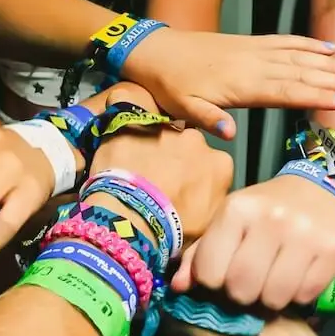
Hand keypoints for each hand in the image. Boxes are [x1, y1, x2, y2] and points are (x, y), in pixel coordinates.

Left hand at [88, 84, 233, 242]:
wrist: (135, 219)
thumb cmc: (173, 230)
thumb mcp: (208, 227)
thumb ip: (213, 205)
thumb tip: (210, 205)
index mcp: (220, 165)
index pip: (211, 167)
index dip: (196, 179)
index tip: (181, 192)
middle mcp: (197, 140)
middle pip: (187, 146)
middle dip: (175, 158)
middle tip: (155, 180)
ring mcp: (164, 128)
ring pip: (158, 130)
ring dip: (149, 143)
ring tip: (131, 165)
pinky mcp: (133, 122)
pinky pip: (124, 105)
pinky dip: (120, 112)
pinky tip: (113, 127)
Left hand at [123, 31, 334, 138]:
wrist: (157, 51)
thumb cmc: (170, 86)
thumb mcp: (182, 107)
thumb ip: (208, 118)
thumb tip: (230, 134)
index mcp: (242, 85)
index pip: (287, 91)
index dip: (316, 96)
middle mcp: (255, 65)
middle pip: (302, 74)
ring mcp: (255, 51)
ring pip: (300, 57)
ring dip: (330, 64)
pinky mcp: (251, 43)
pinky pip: (285, 42)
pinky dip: (308, 44)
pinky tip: (327, 48)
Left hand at [171, 175, 334, 308]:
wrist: (320, 189)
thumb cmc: (266, 209)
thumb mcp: (229, 222)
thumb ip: (200, 254)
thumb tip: (178, 287)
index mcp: (237, 210)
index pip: (211, 273)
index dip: (214, 283)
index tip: (224, 276)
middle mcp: (271, 220)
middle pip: (242, 289)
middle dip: (243, 294)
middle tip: (251, 283)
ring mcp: (305, 235)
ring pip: (275, 298)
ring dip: (271, 298)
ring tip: (274, 281)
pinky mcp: (333, 250)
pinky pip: (305, 295)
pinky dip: (298, 295)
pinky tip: (297, 277)